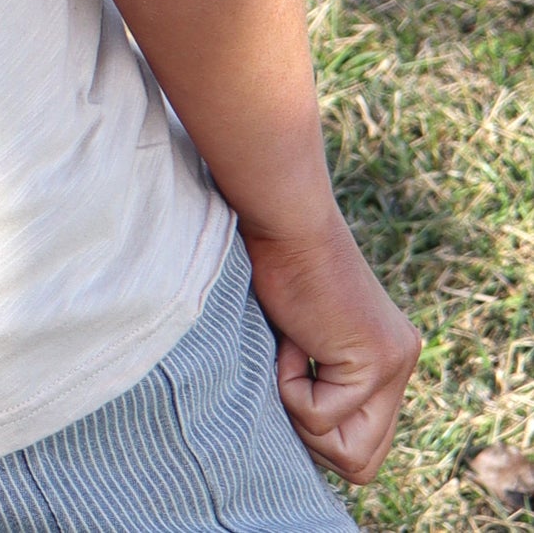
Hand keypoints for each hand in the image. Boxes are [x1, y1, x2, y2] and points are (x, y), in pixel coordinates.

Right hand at [243, 205, 419, 484]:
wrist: (283, 215)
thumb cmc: (275, 259)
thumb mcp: (302, 334)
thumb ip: (321, 377)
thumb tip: (306, 435)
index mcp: (390, 356)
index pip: (366, 445)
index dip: (320, 431)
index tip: (297, 376)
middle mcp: (403, 362)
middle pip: (362, 464)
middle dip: (314, 435)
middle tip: (292, 373)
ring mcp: (396, 365)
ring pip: (348, 455)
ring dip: (302, 413)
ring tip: (293, 351)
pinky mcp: (377, 361)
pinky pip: (320, 416)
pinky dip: (289, 383)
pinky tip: (292, 334)